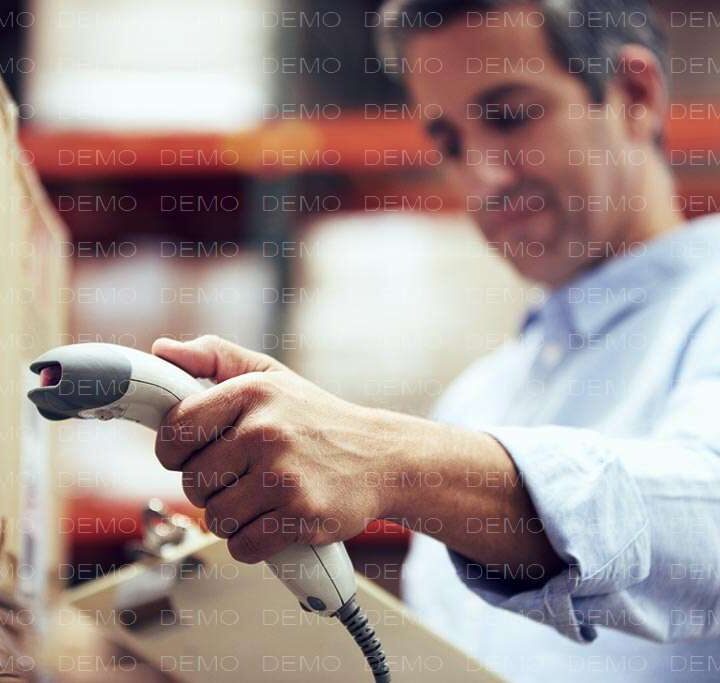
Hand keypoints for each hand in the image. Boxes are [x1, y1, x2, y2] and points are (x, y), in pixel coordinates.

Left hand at [151, 335, 388, 563]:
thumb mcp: (268, 375)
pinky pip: (243, 546)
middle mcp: (266, 431)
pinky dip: (254, 542)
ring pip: (215, 520)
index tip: (198, 452)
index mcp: (251, 393)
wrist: (381, 457)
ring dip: (233, 517)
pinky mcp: (303, 516)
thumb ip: (214, 358)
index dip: (178, 450)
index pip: (175, 431)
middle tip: (244, 474)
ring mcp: (285, 476)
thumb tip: (161, 351)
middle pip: (193, 483)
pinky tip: (277, 519)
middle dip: (211, 486)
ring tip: (264, 496)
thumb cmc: (315, 418)